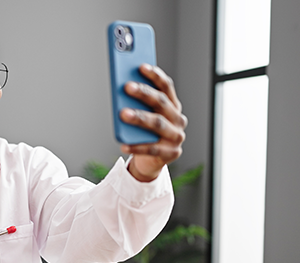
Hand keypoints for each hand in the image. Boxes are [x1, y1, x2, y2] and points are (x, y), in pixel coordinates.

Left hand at [120, 64, 186, 181]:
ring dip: (140, 117)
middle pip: (161, 102)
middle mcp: (178, 119)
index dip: (155, 75)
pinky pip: (151, 148)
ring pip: (157, 123)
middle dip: (144, 93)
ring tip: (123, 113)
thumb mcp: (143, 115)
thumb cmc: (145, 132)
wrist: (152, 160)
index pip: (166, 86)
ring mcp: (176, 136)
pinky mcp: (170, 153)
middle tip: (127, 86)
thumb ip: (137, 103)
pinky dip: (136, 146)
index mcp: (172, 105)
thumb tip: (121, 90)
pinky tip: (123, 143)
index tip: (141, 66)